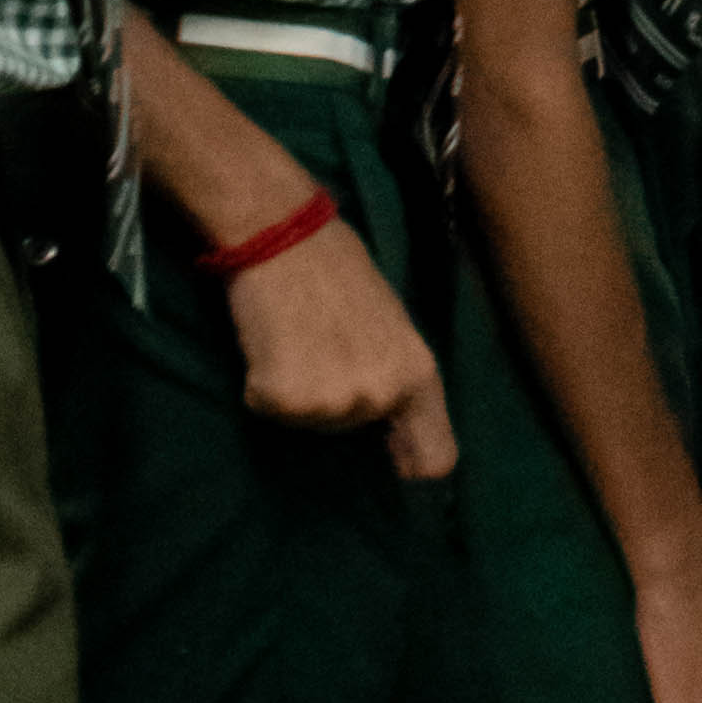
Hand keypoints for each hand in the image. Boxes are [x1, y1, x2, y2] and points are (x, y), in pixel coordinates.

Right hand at [226, 220, 457, 480]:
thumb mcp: (393, 327)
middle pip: (351, 435)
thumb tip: (397, 434)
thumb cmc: (340, 272)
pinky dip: (264, 385)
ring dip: (297, 392)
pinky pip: (269, 409)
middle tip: (322, 348)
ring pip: (308, 422)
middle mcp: (381, 396)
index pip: (436, 459)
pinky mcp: (283, 398)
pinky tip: (272, 343)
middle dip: (335, 402)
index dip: (412, 466)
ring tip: (298, 339)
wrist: (286, 237)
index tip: (393, 462)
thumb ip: (397, 377)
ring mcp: (331, 402)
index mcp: (419, 376)